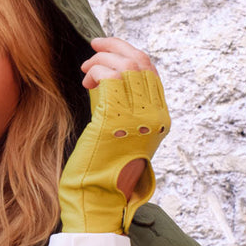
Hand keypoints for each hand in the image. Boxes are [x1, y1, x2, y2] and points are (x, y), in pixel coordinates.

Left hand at [58, 38, 170, 234]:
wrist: (97, 199)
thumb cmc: (102, 170)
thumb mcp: (119, 132)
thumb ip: (120, 106)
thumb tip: (105, 78)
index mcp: (159, 120)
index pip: (151, 72)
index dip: (129, 53)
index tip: (107, 48)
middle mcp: (154, 117)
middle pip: (142, 63)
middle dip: (116, 47)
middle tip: (93, 46)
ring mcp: (138, 118)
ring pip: (126, 65)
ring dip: (102, 58)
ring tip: (86, 70)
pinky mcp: (116, 120)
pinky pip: (110, 78)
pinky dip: (97, 71)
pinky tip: (87, 80)